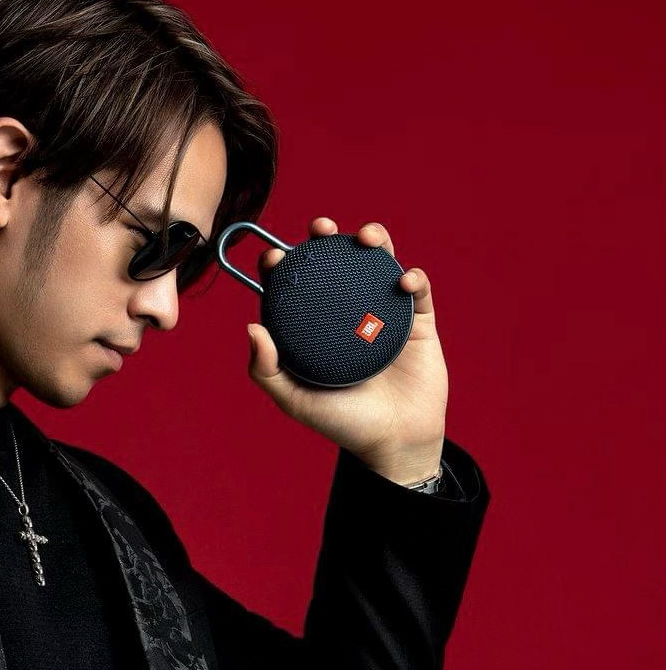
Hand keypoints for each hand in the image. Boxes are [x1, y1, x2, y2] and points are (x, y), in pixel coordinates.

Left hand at [247, 217, 448, 476]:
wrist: (395, 440)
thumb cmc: (342, 423)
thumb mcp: (294, 400)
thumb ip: (266, 369)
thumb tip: (252, 326)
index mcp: (316, 328)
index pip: (297, 287)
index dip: (284, 265)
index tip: (276, 256)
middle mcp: (348, 315)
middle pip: (336, 263)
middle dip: (326, 238)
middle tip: (320, 229)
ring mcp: (384, 314)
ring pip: (378, 263)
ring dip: (374, 240)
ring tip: (366, 237)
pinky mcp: (417, 322)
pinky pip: (417, 290)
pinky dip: (412, 278)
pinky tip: (402, 281)